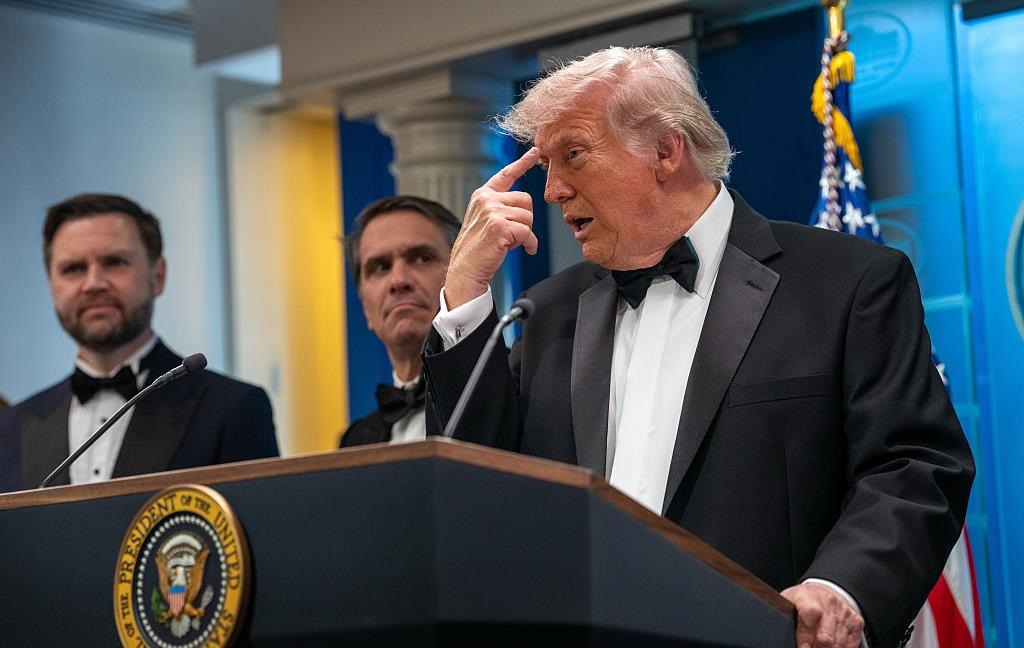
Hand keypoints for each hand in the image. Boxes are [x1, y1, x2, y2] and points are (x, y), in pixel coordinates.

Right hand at [444, 147, 540, 308]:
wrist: (465, 270)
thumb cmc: (478, 249)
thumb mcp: (485, 221)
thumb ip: (501, 207)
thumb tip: (524, 204)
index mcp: (483, 195)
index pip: (507, 174)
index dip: (523, 162)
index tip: (536, 151)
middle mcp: (486, 199)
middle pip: (526, 200)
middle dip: (526, 219)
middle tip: (513, 235)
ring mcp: (492, 211)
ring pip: (528, 217)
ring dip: (526, 233)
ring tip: (510, 243)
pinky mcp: (499, 226)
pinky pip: (528, 232)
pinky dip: (530, 244)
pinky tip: (524, 250)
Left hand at [781, 582, 864, 647]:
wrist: (824, 592)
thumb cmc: (802, 601)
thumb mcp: (787, 602)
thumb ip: (783, 615)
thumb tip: (776, 631)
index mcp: (808, 596)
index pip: (810, 615)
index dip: (805, 637)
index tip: (801, 647)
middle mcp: (829, 603)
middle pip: (826, 636)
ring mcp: (844, 613)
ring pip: (839, 644)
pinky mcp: (856, 623)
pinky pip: (851, 645)